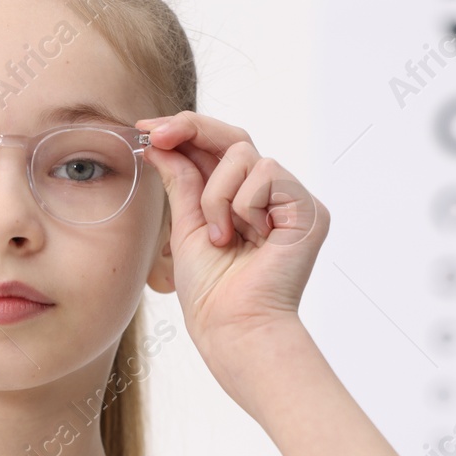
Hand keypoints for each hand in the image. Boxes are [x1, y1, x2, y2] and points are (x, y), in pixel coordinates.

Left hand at [135, 110, 329, 383]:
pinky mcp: (308, 209)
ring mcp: (291, 200)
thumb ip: (180, 181)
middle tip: (154, 135)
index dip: (185, 131)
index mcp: (242, 200)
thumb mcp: (185, 226)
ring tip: (222, 237)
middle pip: (234, 137)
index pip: (218, 150)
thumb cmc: (212, 292)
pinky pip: (267, 173)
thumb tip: (158, 143)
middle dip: (191, 129)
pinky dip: (244, 205)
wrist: (233, 326)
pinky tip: (249, 238)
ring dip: (217, 196)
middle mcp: (270, 196)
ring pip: (245, 156)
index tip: (146, 130)